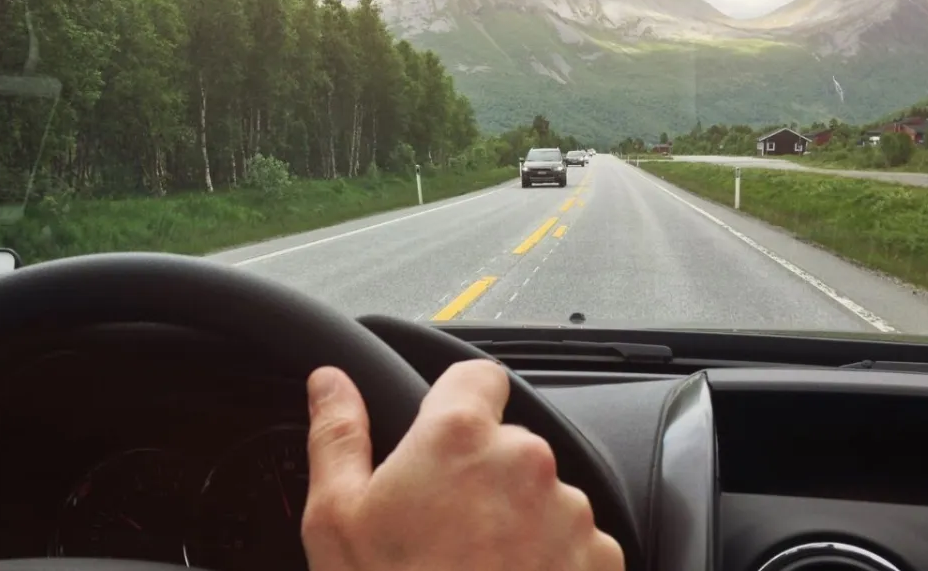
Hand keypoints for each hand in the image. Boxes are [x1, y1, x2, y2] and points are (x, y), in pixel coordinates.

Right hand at [302, 360, 623, 570]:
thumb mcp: (337, 520)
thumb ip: (338, 434)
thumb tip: (329, 382)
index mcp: (459, 437)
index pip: (479, 376)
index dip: (458, 400)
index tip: (444, 434)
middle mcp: (525, 462)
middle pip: (507, 442)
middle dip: (481, 473)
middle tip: (442, 526)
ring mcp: (569, 512)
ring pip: (540, 494)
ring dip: (516, 517)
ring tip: (474, 567)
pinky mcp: (598, 559)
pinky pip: (574, 540)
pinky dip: (548, 558)